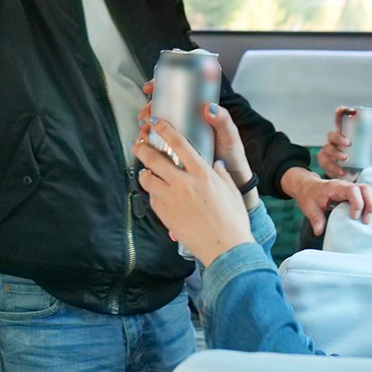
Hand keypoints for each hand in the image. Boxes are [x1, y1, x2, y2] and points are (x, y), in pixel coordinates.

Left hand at [133, 119, 253, 266]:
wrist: (225, 248)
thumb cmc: (232, 220)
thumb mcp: (230, 191)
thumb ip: (220, 174)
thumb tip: (215, 165)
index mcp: (201, 174)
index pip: (179, 144)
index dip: (164, 129)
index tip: (156, 122)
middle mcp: (183, 183)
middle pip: (153, 159)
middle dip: (142, 147)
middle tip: (138, 143)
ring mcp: (171, 199)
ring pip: (147, 179)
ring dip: (144, 172)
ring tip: (145, 170)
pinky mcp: (164, 215)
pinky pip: (152, 199)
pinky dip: (152, 193)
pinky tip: (157, 193)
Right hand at [140, 82, 253, 186]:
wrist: (230, 180)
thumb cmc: (231, 156)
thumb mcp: (230, 136)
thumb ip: (222, 120)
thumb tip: (209, 106)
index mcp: (200, 113)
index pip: (179, 93)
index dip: (162, 86)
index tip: (152, 87)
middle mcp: (187, 122)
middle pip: (163, 108)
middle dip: (149, 108)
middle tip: (145, 114)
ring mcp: (179, 137)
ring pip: (157, 126)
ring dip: (146, 125)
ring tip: (143, 129)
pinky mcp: (174, 152)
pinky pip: (158, 144)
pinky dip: (148, 142)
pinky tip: (145, 143)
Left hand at [280, 167, 371, 235]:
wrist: (307, 186)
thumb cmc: (309, 195)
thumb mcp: (309, 207)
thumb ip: (315, 218)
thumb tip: (319, 231)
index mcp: (335, 187)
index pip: (352, 190)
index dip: (358, 203)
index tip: (354, 216)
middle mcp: (346, 185)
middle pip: (366, 188)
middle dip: (371, 205)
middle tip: (368, 220)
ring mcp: (352, 187)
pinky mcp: (357, 191)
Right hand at [317, 107, 371, 179]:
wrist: (349, 175)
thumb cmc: (357, 159)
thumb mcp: (365, 152)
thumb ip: (370, 146)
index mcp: (344, 134)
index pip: (340, 121)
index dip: (340, 113)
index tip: (344, 110)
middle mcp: (334, 141)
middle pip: (331, 135)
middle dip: (339, 138)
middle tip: (348, 143)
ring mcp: (327, 151)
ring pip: (327, 149)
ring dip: (336, 153)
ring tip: (345, 158)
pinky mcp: (324, 162)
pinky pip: (326, 163)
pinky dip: (334, 167)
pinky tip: (342, 171)